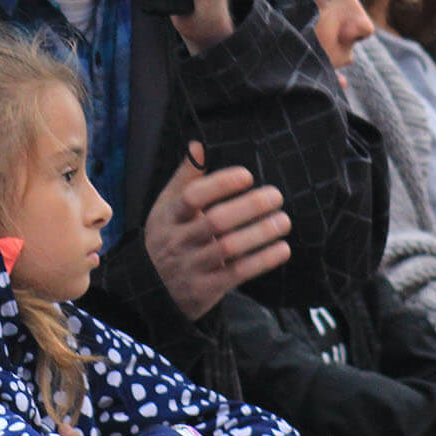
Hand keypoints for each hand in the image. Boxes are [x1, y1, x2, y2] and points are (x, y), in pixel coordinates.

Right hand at [145, 143, 291, 320]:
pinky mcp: (205, 289)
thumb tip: (198, 145)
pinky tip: (282, 248)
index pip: (192, 196)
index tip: (247, 175)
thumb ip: (185, 178)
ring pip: (228, 248)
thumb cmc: (168, 238)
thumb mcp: (166, 208)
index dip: (220, 184)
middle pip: (215, 221)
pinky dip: (262, 260)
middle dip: (249, 206)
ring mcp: (191, 266)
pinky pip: (237, 273)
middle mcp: (177, 240)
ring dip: (260, 233)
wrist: (152, 290)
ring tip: (283, 221)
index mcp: (168, 216)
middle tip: (276, 196)